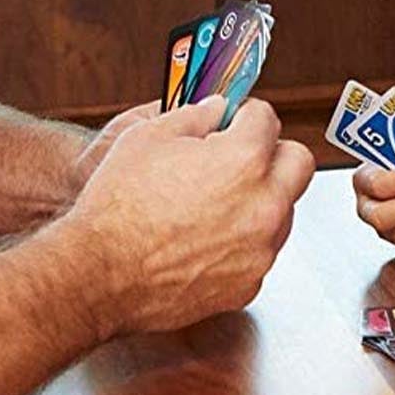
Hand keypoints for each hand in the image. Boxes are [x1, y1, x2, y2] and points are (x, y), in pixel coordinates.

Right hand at [62, 95, 314, 335]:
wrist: (96, 275)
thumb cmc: (117, 206)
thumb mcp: (149, 136)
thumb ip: (197, 115)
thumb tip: (218, 110)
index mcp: (245, 161)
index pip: (268, 119)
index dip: (245, 115)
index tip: (234, 121)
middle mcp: (264, 205)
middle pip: (298, 162)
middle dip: (274, 153)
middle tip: (242, 156)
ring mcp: (259, 249)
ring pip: (283, 210)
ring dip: (261, 199)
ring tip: (215, 202)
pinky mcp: (248, 284)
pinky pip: (260, 251)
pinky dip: (243, 241)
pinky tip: (205, 238)